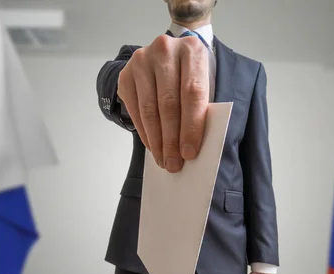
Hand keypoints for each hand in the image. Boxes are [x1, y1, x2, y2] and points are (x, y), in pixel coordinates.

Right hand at [117, 34, 209, 172]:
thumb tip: (192, 147)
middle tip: (174, 164)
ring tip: (163, 160)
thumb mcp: (206, 82)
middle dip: (171, 139)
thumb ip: (204, 107)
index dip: (191, 126)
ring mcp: (142, 60)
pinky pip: (134, 109)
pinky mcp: (126, 73)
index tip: (190, 153)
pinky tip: (152, 146)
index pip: (192, 93)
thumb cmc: (193, 74)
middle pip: (168, 103)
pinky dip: (144, 132)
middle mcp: (164, 50)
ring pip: (149, 109)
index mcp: (192, 50)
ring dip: (156, 140)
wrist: (172, 51)